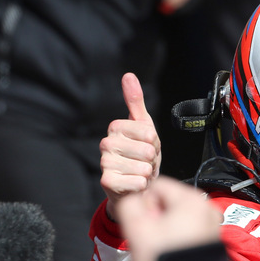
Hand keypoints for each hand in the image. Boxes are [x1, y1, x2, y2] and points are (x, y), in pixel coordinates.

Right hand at [101, 73, 161, 220]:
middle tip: (144, 161)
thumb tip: (128, 75)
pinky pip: (137, 182)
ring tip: (140, 172)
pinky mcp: (107, 182)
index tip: (147, 145)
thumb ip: (135, 101)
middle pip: (146, 150)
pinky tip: (135, 183)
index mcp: (115, 127)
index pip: (148, 133)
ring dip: (148, 173)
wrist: (133, 184)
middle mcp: (106, 143)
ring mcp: (105, 163)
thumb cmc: (139, 154)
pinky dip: (142, 185)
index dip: (154, 142)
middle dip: (152, 159)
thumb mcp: (142, 125)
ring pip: (143, 167)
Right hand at [116, 176, 221, 260]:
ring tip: (163, 249)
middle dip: (156, 218)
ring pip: (178, 217)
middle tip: (153, 240)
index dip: (144, 205)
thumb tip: (135, 200)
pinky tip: (173, 254)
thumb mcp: (136, 229)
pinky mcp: (213, 240)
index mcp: (191, 199)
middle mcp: (207, 208)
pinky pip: (189, 230)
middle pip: (169, 202)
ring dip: (166, 230)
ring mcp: (212, 225)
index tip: (144, 226)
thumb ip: (129, 204)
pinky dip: (178, 239)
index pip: (157, 187)